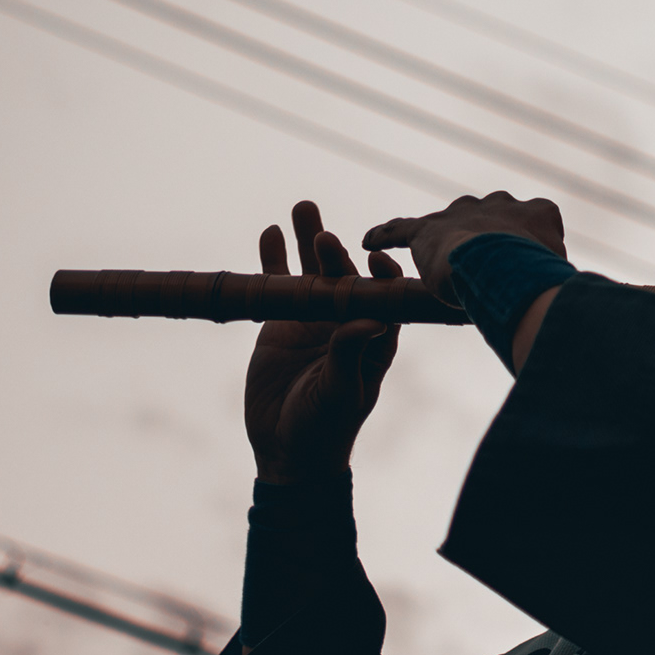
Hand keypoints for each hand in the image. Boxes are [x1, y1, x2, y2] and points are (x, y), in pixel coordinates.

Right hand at [244, 203, 400, 485]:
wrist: (287, 449)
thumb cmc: (327, 426)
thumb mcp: (341, 392)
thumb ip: (351, 355)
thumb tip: (373, 322)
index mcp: (375, 337)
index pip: (384, 296)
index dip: (381, 276)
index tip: (374, 261)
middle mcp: (347, 320)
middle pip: (344, 275)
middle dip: (335, 253)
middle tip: (322, 233)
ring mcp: (314, 318)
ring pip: (313, 271)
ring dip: (309, 239)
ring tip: (303, 205)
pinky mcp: (281, 323)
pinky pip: (279, 284)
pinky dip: (273, 259)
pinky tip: (270, 231)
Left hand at [360, 192, 566, 303]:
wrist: (505, 268)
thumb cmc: (539, 278)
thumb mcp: (561, 276)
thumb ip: (558, 278)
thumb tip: (567, 298)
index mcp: (541, 212)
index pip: (535, 223)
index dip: (528, 247)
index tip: (524, 266)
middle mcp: (503, 203)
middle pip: (493, 215)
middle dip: (488, 235)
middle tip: (484, 265)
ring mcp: (464, 212)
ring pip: (452, 219)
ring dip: (446, 235)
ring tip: (436, 254)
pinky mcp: (427, 228)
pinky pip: (401, 230)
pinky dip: (385, 236)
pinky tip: (371, 241)